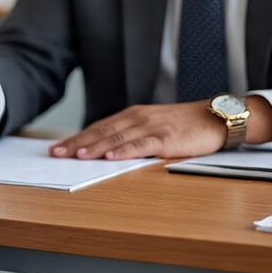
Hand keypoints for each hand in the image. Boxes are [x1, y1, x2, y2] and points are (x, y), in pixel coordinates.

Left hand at [49, 101, 226, 160]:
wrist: (214, 117)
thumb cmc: (183, 124)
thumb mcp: (152, 124)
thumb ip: (131, 133)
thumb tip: (105, 147)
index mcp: (132, 115)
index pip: (98, 127)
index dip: (77, 137)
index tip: (58, 147)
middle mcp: (137, 118)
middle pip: (102, 132)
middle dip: (77, 143)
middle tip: (57, 152)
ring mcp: (151, 127)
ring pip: (117, 138)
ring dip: (95, 147)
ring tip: (77, 155)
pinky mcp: (166, 138)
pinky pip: (141, 145)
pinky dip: (124, 151)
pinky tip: (110, 157)